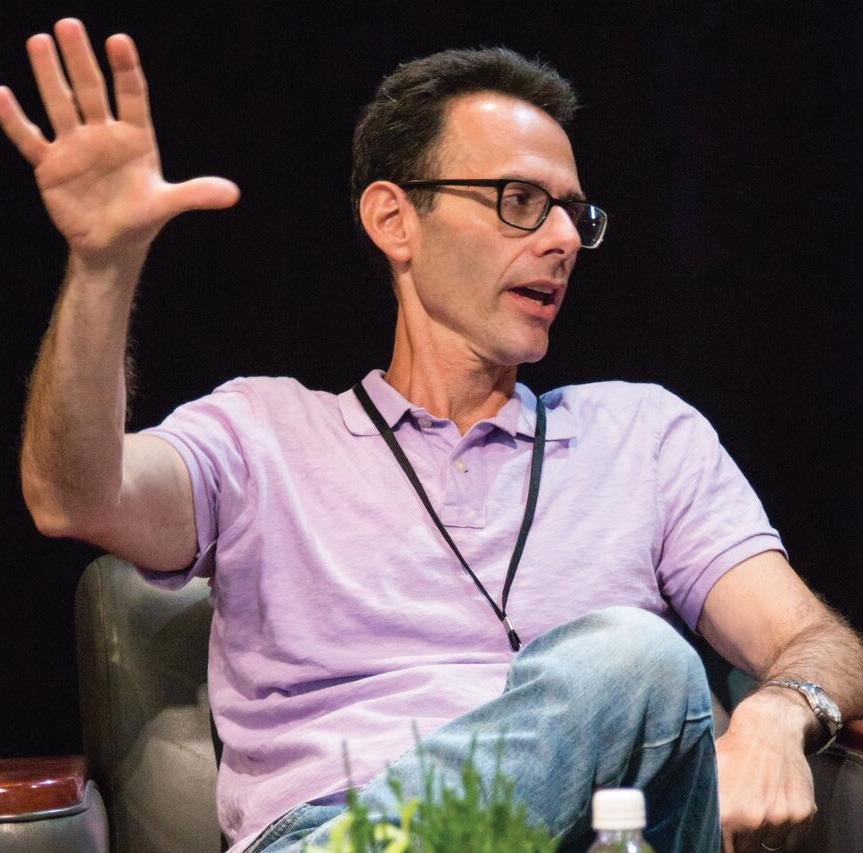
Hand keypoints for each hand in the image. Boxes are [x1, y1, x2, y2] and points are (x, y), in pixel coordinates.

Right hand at [0, 18, 238, 263]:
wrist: (112, 244)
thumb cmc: (142, 219)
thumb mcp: (168, 205)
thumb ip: (196, 194)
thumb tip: (233, 194)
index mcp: (135, 138)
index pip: (133, 96)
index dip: (126, 70)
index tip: (120, 42)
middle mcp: (103, 134)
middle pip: (91, 90)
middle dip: (81, 60)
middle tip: (69, 25)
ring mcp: (74, 146)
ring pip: (60, 104)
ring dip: (49, 76)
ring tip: (40, 42)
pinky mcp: (50, 165)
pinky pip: (29, 138)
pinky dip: (14, 119)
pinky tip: (1, 94)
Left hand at [716, 694, 816, 851]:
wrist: (769, 728)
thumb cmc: (734, 749)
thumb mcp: (709, 773)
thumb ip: (701, 805)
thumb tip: (691, 828)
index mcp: (726, 812)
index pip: (724, 850)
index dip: (723, 844)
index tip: (725, 837)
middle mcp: (754, 819)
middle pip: (747, 850)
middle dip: (742, 838)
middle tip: (740, 816)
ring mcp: (781, 818)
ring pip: (770, 845)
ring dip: (763, 833)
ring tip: (757, 803)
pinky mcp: (803, 814)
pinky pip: (792, 841)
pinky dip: (784, 831)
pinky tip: (775, 806)